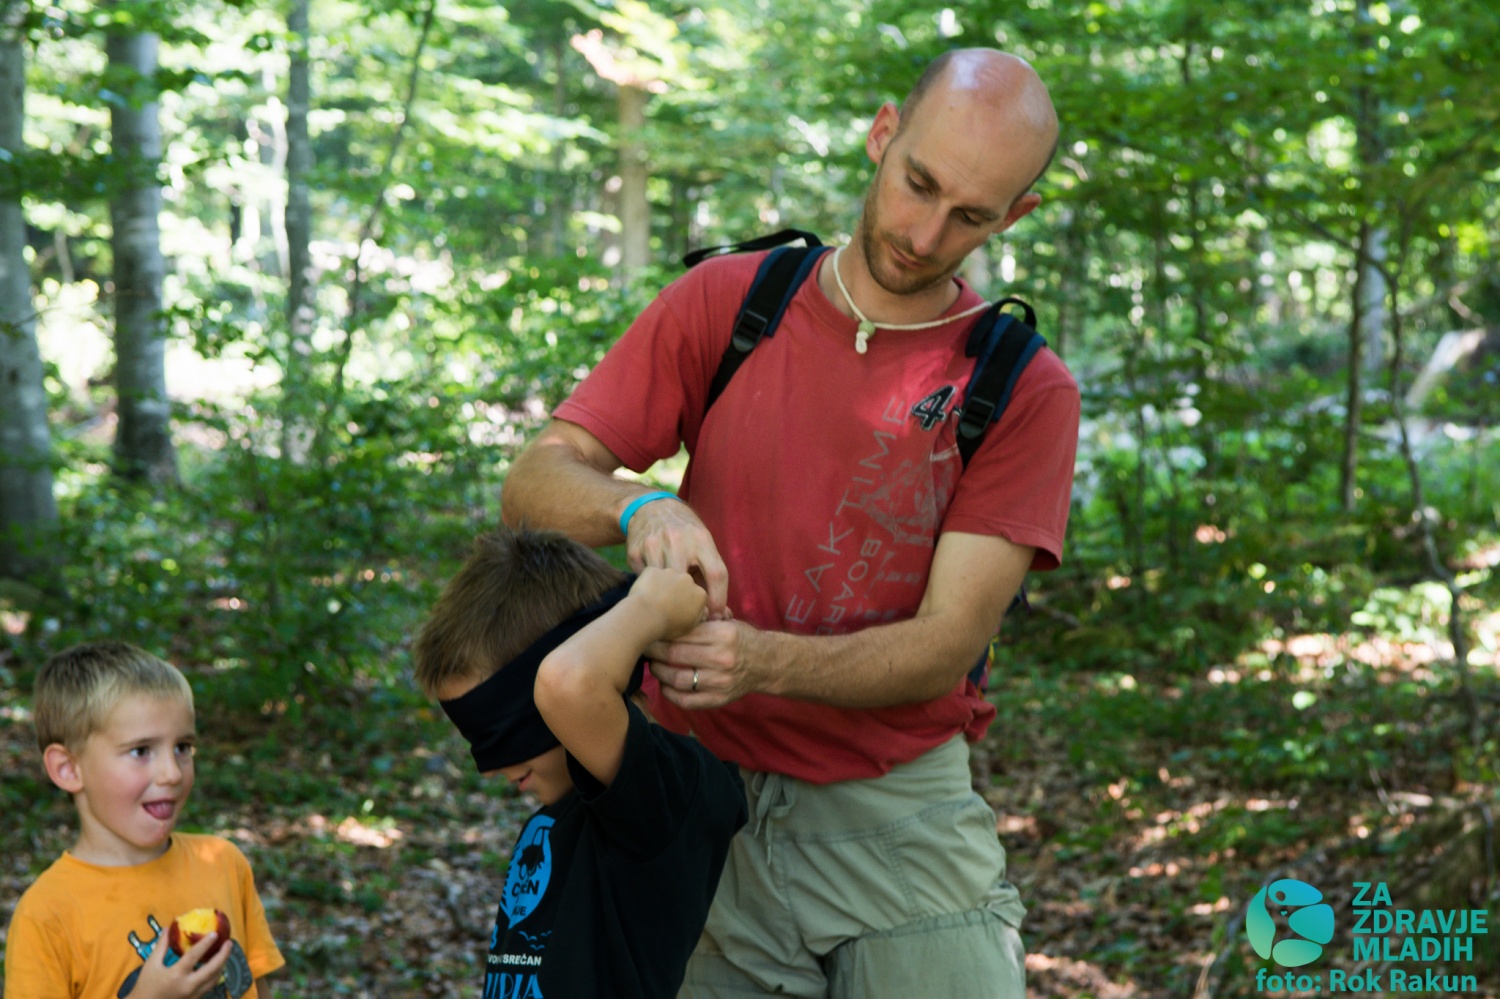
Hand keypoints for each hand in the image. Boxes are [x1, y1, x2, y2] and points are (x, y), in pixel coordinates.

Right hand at [132, 932, 232, 998]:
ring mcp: (193, 995)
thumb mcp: (151, 965)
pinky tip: (216, 967)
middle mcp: (188, 986)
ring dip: (222, 965)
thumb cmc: (145, 986)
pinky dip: (215, 976)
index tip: (215, 933)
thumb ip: (161, 946)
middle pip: (212, 969)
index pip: (194, 956)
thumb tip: (168, 928)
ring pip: (214, 979)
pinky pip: (209, 987)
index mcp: (176, 975)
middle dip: (223, 955)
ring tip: (225, 953)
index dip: (205, 944)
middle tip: (229, 943)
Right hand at [623, 495, 729, 614]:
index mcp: (701, 538)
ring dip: (668, 599)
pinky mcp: (635, 552)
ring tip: (672, 605)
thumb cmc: (685, 533)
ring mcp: (653, 544)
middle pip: (687, 583)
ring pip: (663, 585)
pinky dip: (651, 588)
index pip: (716, 573)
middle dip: (690, 604)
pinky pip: (644, 580)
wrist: (650, 508)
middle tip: (691, 616)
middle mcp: (677, 539)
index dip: (719, 599)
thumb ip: (710, 574)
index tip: (716, 616)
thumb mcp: (702, 543)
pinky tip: (653, 587)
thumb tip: (721, 614)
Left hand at [629, 567, 707, 640]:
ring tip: (653, 601)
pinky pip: (651, 575)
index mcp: (700, 594)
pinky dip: (648, 583)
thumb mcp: (688, 628)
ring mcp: (670, 572)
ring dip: (663, 586)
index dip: (687, 604)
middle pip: (683, 584)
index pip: (697, 597)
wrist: (645, 617)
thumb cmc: (667, 626)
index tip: (678, 612)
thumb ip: (697, 617)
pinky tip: (643, 595)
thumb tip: (701, 612)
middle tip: (665, 606)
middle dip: (676, 592)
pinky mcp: (653, 570)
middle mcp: (688, 580)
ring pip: (667, 578)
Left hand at [648, 619, 765, 709]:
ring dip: (659, 673)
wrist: (767, 663)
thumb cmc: (741, 638)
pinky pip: (687, 701)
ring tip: (653, 666)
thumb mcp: (726, 622)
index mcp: (722, 634)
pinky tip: (665, 685)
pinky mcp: (719, 699)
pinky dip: (670, 694)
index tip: (647, 632)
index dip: (659, 634)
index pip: (681, 633)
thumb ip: (700, 622)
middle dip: (653, 652)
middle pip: (674, 655)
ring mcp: (721, 681)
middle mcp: (722, 658)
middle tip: (643, 648)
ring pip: (677, 679)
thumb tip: (665, 619)